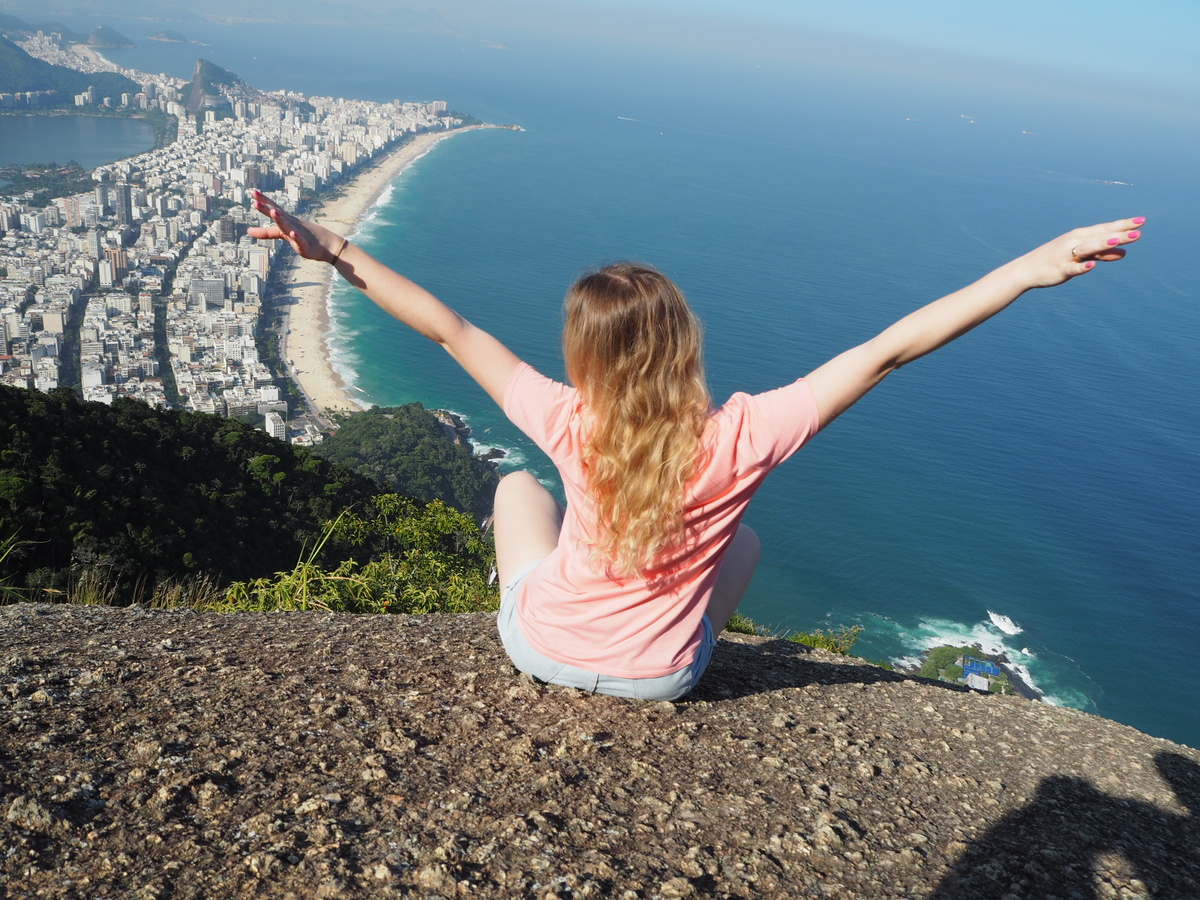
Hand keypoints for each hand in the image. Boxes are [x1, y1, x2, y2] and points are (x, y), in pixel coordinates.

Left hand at [247, 190, 341, 262]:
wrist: (328, 246)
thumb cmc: (305, 238)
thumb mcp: (283, 234)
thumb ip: (266, 232)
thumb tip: (248, 231)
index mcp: (287, 221)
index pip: (273, 209)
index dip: (263, 201)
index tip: (253, 192)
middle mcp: (292, 225)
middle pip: (278, 215)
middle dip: (267, 208)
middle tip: (255, 201)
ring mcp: (299, 234)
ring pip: (287, 227)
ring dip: (280, 220)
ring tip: (273, 212)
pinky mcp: (305, 246)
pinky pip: (300, 241)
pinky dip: (297, 237)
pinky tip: (293, 232)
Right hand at [1014, 216, 1144, 288]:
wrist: (1027, 269)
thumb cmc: (1057, 259)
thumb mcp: (1082, 256)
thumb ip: (1103, 253)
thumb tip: (1124, 252)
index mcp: (1081, 236)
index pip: (1106, 229)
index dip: (1123, 225)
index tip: (1142, 220)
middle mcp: (1075, 242)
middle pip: (1101, 236)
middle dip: (1119, 233)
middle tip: (1139, 231)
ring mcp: (1067, 255)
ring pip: (1088, 248)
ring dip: (1102, 244)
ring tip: (1118, 240)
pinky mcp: (1060, 269)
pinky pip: (1072, 268)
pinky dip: (1081, 267)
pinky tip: (1091, 266)